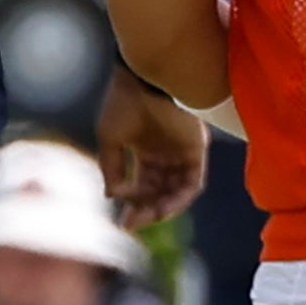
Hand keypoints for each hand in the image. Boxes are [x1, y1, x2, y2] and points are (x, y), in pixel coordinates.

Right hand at [96, 71, 209, 229]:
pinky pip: (193, 182)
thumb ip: (112, 168)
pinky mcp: (196, 150)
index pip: (142, 184)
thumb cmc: (124, 103)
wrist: (146, 80)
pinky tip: (165, 208)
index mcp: (145, 148)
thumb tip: (112, 196)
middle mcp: (165, 153)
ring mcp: (182, 152)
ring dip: (164, 208)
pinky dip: (181, 198)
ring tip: (149, 218)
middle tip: (131, 224)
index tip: (120, 219)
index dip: (132, 203)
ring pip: (176, 190)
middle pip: (159, 191)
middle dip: (145, 210)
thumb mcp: (109, 138)